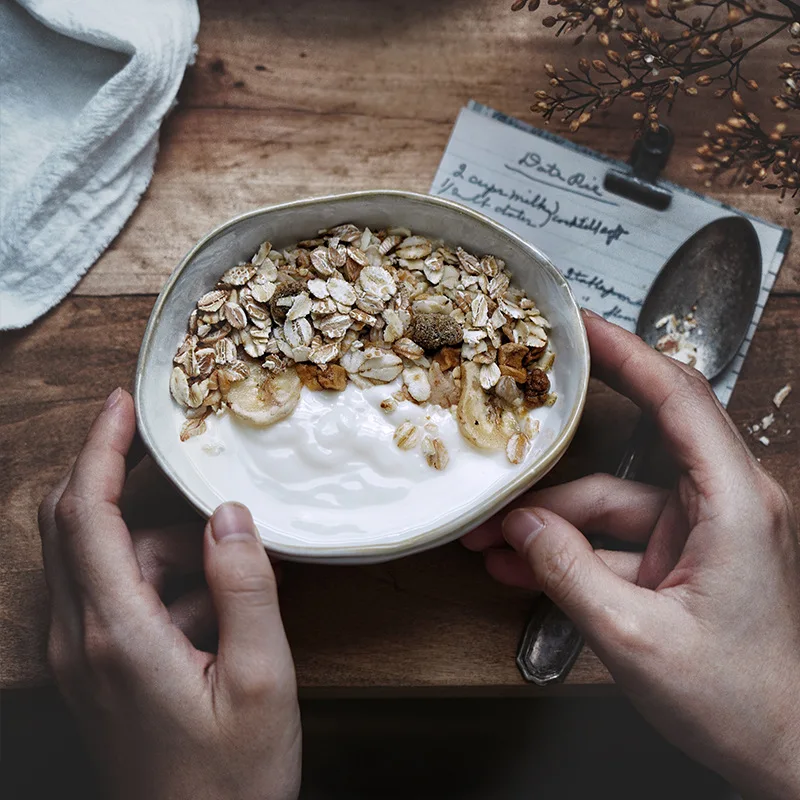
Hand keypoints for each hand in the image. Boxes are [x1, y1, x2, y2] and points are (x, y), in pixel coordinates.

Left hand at [38, 389, 300, 799]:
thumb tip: (227, 513)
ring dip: (159, 548)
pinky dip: (156, 583)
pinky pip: (112, 595)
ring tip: (225, 593)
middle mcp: (78, 639)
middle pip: (73, 524)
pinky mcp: (92, 671)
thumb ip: (246, 587)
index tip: (123, 405)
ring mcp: (78, 658)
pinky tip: (208, 623)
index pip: (85, 514)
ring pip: (100, 560)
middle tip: (187, 474)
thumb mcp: (263, 680)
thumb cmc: (231, 780)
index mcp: (115, 634)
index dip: (101, 449)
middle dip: (122, 482)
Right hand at [463, 310, 799, 799]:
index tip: (578, 325)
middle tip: (508, 432)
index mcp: (735, 504)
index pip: (678, 398)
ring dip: (549, 521)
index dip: (626, 352)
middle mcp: (721, 504)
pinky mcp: (678, 557)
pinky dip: (566, 551)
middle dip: (557, 457)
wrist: (784, 757)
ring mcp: (697, 531)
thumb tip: (520, 528)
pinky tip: (519, 565)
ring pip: (608, 502)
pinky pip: (611, 539)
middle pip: (629, 446)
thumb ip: (569, 574)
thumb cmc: (741, 703)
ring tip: (491, 538)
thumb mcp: (637, 638)